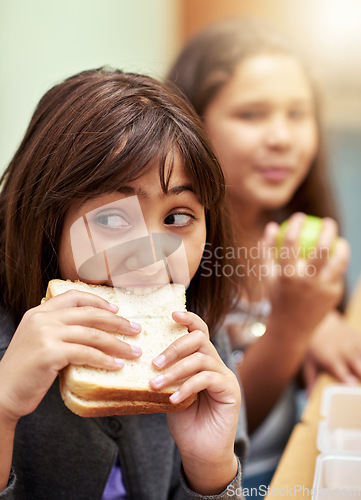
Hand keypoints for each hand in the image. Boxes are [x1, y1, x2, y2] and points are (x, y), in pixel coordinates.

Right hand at [0, 290, 141, 424]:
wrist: (2, 393)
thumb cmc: (24, 371)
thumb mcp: (37, 341)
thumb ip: (58, 331)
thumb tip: (93, 332)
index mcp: (39, 312)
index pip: (74, 296)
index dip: (98, 302)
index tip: (116, 310)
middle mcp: (42, 318)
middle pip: (89, 314)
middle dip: (117, 322)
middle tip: (135, 330)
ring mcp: (45, 334)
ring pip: (92, 334)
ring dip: (118, 343)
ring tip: (134, 351)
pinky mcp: (50, 353)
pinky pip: (86, 353)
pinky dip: (105, 359)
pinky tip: (117, 366)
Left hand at [150, 311, 239, 494]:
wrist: (201, 452)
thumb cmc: (185, 421)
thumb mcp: (170, 391)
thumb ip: (166, 373)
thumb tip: (142, 358)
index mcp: (201, 360)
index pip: (199, 331)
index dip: (188, 319)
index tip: (171, 314)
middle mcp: (215, 364)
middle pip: (199, 339)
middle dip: (174, 347)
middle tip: (154, 363)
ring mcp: (225, 376)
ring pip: (201, 359)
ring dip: (175, 370)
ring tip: (156, 384)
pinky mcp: (230, 390)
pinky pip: (207, 379)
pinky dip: (187, 387)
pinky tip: (173, 399)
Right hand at [263, 213, 349, 341]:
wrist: (290, 328)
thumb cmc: (276, 297)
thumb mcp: (267, 276)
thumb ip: (266, 251)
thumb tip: (270, 226)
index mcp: (286, 275)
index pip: (290, 242)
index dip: (295, 225)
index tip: (299, 216)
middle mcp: (305, 282)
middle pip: (321, 248)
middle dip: (327, 230)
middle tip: (328, 222)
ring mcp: (322, 289)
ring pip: (338, 261)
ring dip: (341, 246)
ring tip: (339, 240)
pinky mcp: (333, 296)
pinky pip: (338, 274)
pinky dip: (338, 264)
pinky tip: (339, 257)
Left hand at [303, 310, 360, 390]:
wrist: (321, 322)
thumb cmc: (314, 345)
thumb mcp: (309, 362)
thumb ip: (311, 380)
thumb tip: (307, 399)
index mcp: (331, 358)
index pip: (342, 373)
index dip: (348, 381)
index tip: (352, 386)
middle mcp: (345, 351)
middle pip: (360, 367)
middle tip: (359, 393)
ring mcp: (355, 345)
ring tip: (359, 378)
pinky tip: (360, 364)